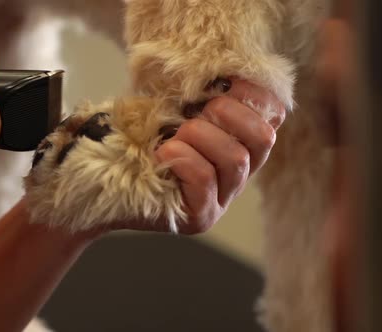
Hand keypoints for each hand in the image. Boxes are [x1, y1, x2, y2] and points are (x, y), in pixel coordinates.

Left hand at [153, 78, 285, 233]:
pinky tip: (163, 154)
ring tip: (174, 136)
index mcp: (239, 143)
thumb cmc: (142, 138)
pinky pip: (205, 178)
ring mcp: (222, 199)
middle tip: (195, 112)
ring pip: (236, 159)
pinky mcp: (201, 217)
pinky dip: (183, 158)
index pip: (274, 116)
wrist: (107, 178)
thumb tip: (217, 68)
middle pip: (264, 138)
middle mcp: (238, 173)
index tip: (221, 82)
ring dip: (200, 136)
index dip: (254, 94)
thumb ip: (201, 94)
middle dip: (228, 115)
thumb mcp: (175, 107)